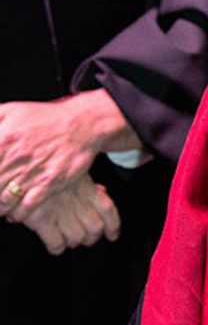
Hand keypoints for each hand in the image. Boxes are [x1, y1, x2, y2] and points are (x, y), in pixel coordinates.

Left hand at [0, 89, 139, 222]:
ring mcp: (33, 172)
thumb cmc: (46, 118)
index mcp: (3, 139)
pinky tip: (14, 213)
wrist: (82, 124)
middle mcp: (16, 157)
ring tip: (0, 207)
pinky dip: (18, 214)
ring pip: (5, 200)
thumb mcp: (12, 110)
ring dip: (0, 207)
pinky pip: (27, 206)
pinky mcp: (51, 182)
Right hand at [19, 176, 120, 255]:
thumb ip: (88, 183)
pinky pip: (57, 243)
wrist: (20, 174)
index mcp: (85, 187)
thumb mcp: (72, 172)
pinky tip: (55, 244)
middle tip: (86, 238)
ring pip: (78, 237)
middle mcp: (76, 200)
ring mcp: (59, 211)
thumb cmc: (48, 173)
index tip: (113, 235)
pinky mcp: (42, 220)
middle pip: (95, 227)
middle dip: (92, 237)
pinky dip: (58, 248)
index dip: (114, 225)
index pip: (108, 209)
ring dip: (75, 242)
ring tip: (68, 239)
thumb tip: (103, 191)